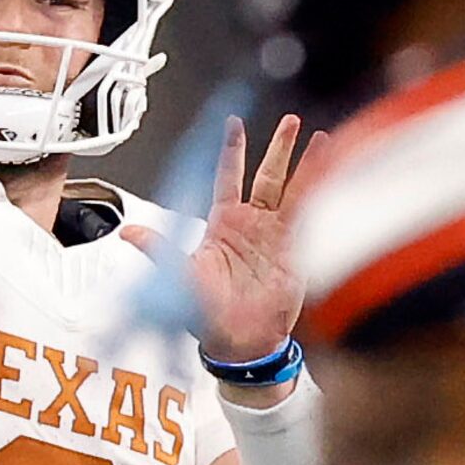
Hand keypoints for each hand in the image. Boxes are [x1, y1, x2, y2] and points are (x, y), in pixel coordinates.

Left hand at [124, 114, 328, 366]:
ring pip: (295, 191)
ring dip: (308, 165)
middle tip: (291, 121)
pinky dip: (323, 195)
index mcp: (223, 224)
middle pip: (268, 175)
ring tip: (323, 140)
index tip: (234, 123)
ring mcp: (277, 236)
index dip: (231, 150)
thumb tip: (127, 232)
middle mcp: (252, 225)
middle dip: (280, 147)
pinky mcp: (299, 251)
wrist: (241, 343)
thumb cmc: (208, 315)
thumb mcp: (179, 278)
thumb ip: (158, 250)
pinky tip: (337, 176)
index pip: (228, 176)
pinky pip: (312, 217)